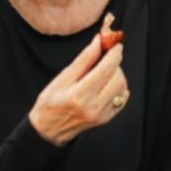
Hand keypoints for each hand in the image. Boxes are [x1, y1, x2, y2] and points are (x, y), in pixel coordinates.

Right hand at [27, 29, 128, 145]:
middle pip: (118, 77)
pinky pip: (122, 98)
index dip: (114, 53)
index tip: (116, 44)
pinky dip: (118, 88)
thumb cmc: (50, 102)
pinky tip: (106, 86)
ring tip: (103, 74)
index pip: (107, 68)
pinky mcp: (106, 118)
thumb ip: (84, 59)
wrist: (48, 130)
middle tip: (105, 59)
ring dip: (117, 75)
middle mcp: (93, 106)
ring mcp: (101, 114)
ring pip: (122, 87)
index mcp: (80, 94)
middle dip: (115, 64)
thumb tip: (99, 40)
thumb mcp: (62, 78)